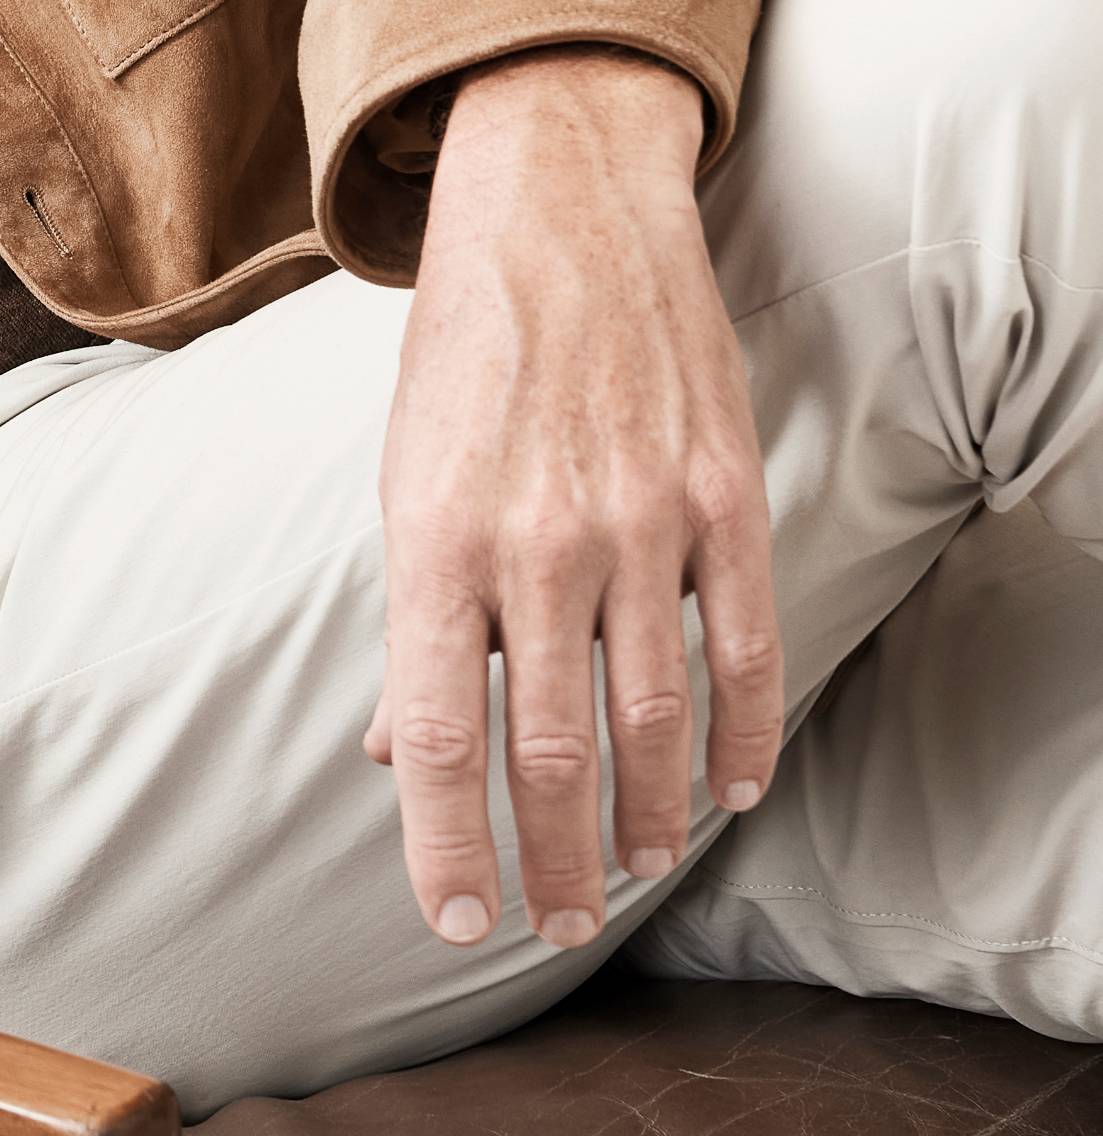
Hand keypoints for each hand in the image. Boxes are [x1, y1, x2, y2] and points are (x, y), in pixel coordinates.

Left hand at [361, 47, 780, 950]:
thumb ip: (412, 620)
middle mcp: (534, 541)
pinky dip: (739, 735)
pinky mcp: (720, 496)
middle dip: (548, 859)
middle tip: (553, 924)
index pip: (436, 738)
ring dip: (644, 814)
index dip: (443, 846)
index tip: (455, 921)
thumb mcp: (403, 475)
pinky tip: (729, 790)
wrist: (560, 211)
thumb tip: (394, 752)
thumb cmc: (466, 356)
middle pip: (545, 749)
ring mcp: (637, 520)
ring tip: (632, 870)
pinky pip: (741, 647)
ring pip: (650, 716)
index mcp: (433, 539)